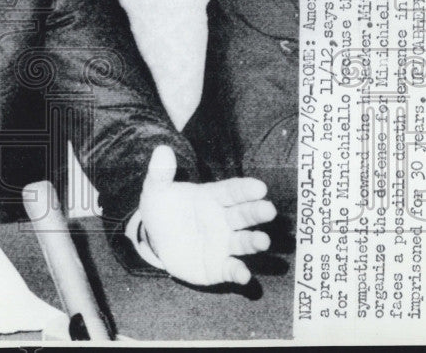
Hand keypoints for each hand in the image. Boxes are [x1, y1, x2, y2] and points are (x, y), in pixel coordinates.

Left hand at [138, 145, 275, 285]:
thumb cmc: (163, 209)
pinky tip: (243, 275)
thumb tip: (162, 149)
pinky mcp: (219, 266)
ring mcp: (223, 244)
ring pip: (243, 242)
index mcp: (212, 197)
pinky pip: (231, 269)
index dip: (245, 189)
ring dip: (254, 242)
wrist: (156, 239)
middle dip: (256, 212)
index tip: (260, 187)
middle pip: (243, 215)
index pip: (232, 191)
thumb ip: (160, 173)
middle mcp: (224, 220)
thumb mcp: (156, 190)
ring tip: (264, 241)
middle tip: (269, 210)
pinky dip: (239, 272)